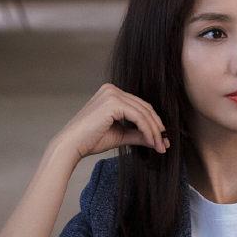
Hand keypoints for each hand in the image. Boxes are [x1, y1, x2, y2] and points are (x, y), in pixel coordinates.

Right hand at [52, 83, 169, 165]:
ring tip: (160, 146)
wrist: (71, 146)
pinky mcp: (113, 103)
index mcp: (111, 94)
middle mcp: (112, 89)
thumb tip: (157, 140)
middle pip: (144, 107)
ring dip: (154, 131)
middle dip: (157, 127)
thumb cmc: (90, 140)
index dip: (154, 123)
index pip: (139, 106)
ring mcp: (112, 94)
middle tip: (164, 144)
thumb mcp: (120, 135)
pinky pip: (138, 116)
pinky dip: (147, 130)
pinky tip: (151, 141)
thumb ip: (138, 134)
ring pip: (144, 112)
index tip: (162, 140)